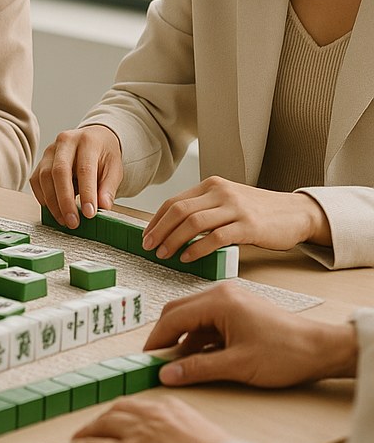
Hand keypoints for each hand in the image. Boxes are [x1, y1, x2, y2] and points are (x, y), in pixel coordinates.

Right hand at [29, 125, 121, 227]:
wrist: (93, 139)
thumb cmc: (103, 155)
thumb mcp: (114, 168)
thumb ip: (108, 188)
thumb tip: (103, 207)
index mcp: (87, 141)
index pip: (85, 169)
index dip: (87, 193)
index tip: (89, 214)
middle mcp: (65, 142)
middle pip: (59, 172)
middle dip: (65, 201)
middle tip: (73, 222)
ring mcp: (50, 151)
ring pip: (45, 177)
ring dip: (53, 203)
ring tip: (65, 220)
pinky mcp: (41, 161)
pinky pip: (36, 181)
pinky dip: (43, 198)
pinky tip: (54, 209)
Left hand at [54, 397, 228, 442]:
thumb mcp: (208, 438)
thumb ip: (192, 434)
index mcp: (171, 408)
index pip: (139, 405)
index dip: (125, 413)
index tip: (119, 417)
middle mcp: (150, 415)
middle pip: (116, 410)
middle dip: (102, 418)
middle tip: (93, 426)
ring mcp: (137, 434)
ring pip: (101, 426)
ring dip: (86, 431)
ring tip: (77, 438)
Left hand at [142, 176, 331, 261]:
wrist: (296, 213)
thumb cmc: (259, 211)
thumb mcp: (228, 202)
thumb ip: (204, 209)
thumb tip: (173, 230)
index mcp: (212, 185)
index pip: (174, 201)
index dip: (157, 220)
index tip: (146, 236)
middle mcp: (221, 192)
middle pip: (179, 210)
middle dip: (160, 230)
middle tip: (149, 247)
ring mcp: (235, 207)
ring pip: (194, 222)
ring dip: (174, 240)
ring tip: (164, 254)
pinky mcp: (249, 225)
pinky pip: (216, 237)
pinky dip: (197, 248)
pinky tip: (188, 257)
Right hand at [143, 283, 357, 386]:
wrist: (322, 350)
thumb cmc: (286, 354)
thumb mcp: (237, 366)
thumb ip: (198, 368)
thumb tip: (167, 374)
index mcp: (218, 301)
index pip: (173, 317)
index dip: (157, 340)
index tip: (146, 358)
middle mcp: (220, 295)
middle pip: (178, 312)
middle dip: (165, 337)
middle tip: (156, 361)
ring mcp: (229, 302)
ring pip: (192, 318)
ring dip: (183, 340)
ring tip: (177, 364)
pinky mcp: (237, 312)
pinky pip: (207, 323)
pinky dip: (199, 339)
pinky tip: (199, 358)